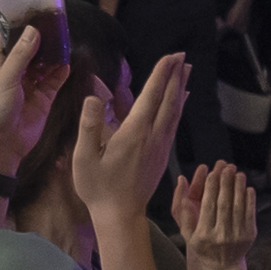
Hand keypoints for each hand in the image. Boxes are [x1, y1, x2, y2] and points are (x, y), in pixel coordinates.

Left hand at [0, 19, 71, 171]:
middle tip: (55, 20)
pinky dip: (62, 72)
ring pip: (44, 63)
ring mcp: (29, 85)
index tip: (29, 6)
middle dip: (40, 36)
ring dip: (53, 53)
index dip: (15, 22)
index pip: (4, 37)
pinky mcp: (43, 99)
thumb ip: (21, 56)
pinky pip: (55, 81)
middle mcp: (13, 72)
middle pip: (28, 48)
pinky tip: (70, 62)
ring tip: (66, 38)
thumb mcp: (6, 79)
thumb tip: (34, 30)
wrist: (1, 146)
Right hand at [70, 53, 187, 228]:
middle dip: (175, 76)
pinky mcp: (162, 153)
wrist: (120, 214)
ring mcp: (160, 145)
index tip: (170, 57)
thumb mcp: (84, 157)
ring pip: (175, 110)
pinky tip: (181, 99)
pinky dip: (178, 106)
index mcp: (134, 134)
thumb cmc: (98, 187)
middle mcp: (153, 137)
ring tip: (187, 69)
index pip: (151, 97)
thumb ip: (90, 126)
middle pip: (169, 100)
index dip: (161, 75)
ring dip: (180, 88)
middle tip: (182, 55)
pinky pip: (174, 122)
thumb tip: (94, 97)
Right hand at [177, 160, 254, 267]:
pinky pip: (250, 214)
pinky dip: (249, 199)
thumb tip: (181, 181)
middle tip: (227, 167)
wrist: (222, 264)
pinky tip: (247, 187)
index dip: (210, 188)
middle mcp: (220, 235)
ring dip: (239, 188)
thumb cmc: (202, 244)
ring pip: (238, 207)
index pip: (207, 206)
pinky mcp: (250, 235)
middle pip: (223, 204)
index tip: (212, 172)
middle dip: (225, 183)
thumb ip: (183, 210)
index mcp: (203, 234)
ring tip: (238, 173)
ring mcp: (237, 236)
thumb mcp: (187, 232)